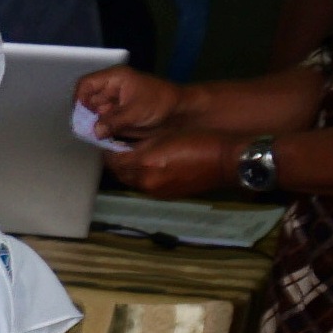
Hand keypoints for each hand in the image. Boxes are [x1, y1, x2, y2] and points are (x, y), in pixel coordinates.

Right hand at [76, 66, 177, 142]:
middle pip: (85, 102)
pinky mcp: (115, 117)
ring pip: (91, 115)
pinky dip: (100, 132)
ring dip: (92, 127)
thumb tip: (94, 131)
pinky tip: (104, 138)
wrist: (178, 113)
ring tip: (97, 136)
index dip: (79, 99)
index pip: (85, 84)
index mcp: (114, 79)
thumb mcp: (136, 111)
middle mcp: (109, 90)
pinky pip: (100, 125)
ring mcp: (112, 104)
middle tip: (88, 131)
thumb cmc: (161, 102)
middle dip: (85, 117)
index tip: (81, 116)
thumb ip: (114, 121)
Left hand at [101, 130, 239, 196]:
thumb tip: (125, 147)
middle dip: (117, 162)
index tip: (109, 141)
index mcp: (144, 163)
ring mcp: (155, 192)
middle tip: (118, 149)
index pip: (113, 160)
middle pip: (120, 173)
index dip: (108, 150)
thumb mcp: (165, 135)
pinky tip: (150, 168)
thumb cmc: (198, 140)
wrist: (224, 161)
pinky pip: (146, 187)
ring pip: (132, 181)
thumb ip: (141, 143)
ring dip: (129, 171)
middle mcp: (145, 181)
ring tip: (134, 158)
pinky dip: (142, 178)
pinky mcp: (165, 196)